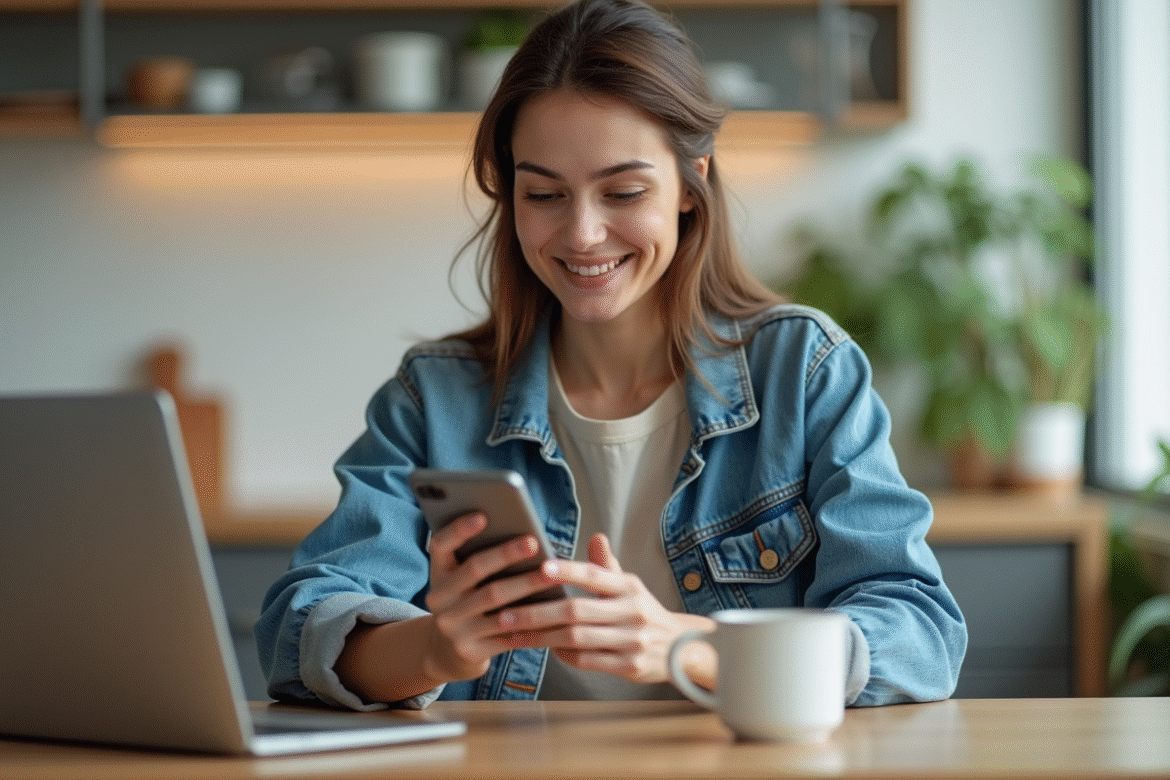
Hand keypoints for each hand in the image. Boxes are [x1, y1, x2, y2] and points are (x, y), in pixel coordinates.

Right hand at [421, 512, 567, 682]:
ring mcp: (453, 626)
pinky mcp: (470, 650)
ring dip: (526, 584)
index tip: (483, 515)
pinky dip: (532, 620)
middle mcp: (439, 599)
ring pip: (494, 601)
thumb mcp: (460, 582)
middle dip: (505, 554)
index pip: (440, 545)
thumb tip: (520, 535)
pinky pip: (507, 633)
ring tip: (551, 574)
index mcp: (438, 574)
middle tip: (533, 541)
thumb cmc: (466, 604)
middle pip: (474, 570)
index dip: (459, 529)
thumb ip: (477, 559)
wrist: (446, 653)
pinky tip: (552, 610)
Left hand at [499, 533, 715, 686]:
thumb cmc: (644, 612)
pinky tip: (547, 649)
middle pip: (576, 611)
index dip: (567, 571)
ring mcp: (632, 641)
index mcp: (629, 587)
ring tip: (515, 634)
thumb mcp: (631, 586)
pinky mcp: (629, 666)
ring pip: (576, 638)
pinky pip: (587, 661)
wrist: (680, 649)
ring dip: (541, 637)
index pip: (594, 575)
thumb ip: (608, 566)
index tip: (539, 569)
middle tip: (506, 614)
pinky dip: (563, 655)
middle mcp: (632, 612)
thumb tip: (596, 537)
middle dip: (536, 613)